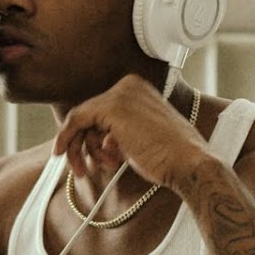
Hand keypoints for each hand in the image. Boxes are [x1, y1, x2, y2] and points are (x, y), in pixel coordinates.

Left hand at [53, 74, 209, 192]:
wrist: (187, 163)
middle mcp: (129, 85)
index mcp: (138, 89)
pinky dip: (67, 139)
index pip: (101, 111)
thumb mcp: (139, 137)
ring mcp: (121, 94)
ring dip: (85, 150)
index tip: (84, 158)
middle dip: (83, 144)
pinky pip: (77, 120)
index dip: (91, 137)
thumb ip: (117, 132)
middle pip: (89, 114)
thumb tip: (95, 141)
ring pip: (82, 120)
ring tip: (103, 167)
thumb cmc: (169, 157)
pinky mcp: (113, 107)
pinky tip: (72, 158)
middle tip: (82, 169)